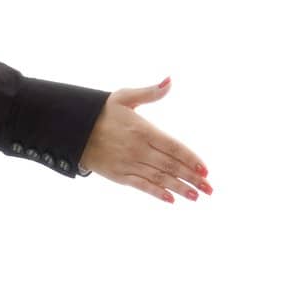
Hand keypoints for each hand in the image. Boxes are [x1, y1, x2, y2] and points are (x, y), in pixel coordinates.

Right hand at [80, 77, 211, 202]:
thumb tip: (170, 81)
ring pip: (159, 178)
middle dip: (191, 178)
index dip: (191, 159)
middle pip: (170, 165)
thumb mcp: (125, 97)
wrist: (72, 130)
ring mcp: (128, 164)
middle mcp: (138, 149)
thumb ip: (150, 92)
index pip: (173, 146)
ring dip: (178, 188)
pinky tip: (170, 199)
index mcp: (143, 130)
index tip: (205, 169)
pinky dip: (156, 192)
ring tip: (195, 196)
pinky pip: (141, 185)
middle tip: (209, 188)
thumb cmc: (102, 112)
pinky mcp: (118, 175)